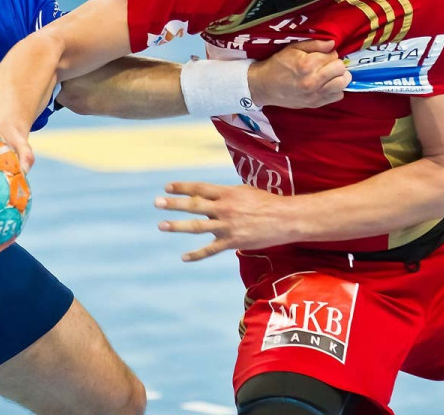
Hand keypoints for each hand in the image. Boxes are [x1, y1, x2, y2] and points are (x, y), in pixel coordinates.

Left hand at [155, 181, 293, 260]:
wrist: (285, 219)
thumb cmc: (266, 202)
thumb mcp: (244, 191)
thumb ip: (226, 194)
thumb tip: (210, 196)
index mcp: (227, 193)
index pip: (199, 188)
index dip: (182, 187)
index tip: (167, 187)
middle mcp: (224, 208)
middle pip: (194, 206)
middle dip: (174, 204)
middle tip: (157, 203)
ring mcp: (227, 226)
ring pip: (197, 226)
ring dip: (177, 226)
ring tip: (161, 225)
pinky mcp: (233, 242)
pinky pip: (211, 250)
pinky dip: (196, 254)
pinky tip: (184, 257)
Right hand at [248, 40, 350, 108]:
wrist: (264, 86)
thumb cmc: (278, 64)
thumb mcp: (292, 48)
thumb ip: (314, 44)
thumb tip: (333, 43)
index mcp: (307, 64)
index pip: (333, 55)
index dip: (329, 53)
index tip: (321, 56)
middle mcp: (313, 80)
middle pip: (340, 69)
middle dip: (335, 64)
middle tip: (326, 65)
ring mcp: (315, 94)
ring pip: (342, 83)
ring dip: (339, 77)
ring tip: (330, 75)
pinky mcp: (315, 104)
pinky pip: (338, 96)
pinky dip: (335, 89)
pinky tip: (326, 85)